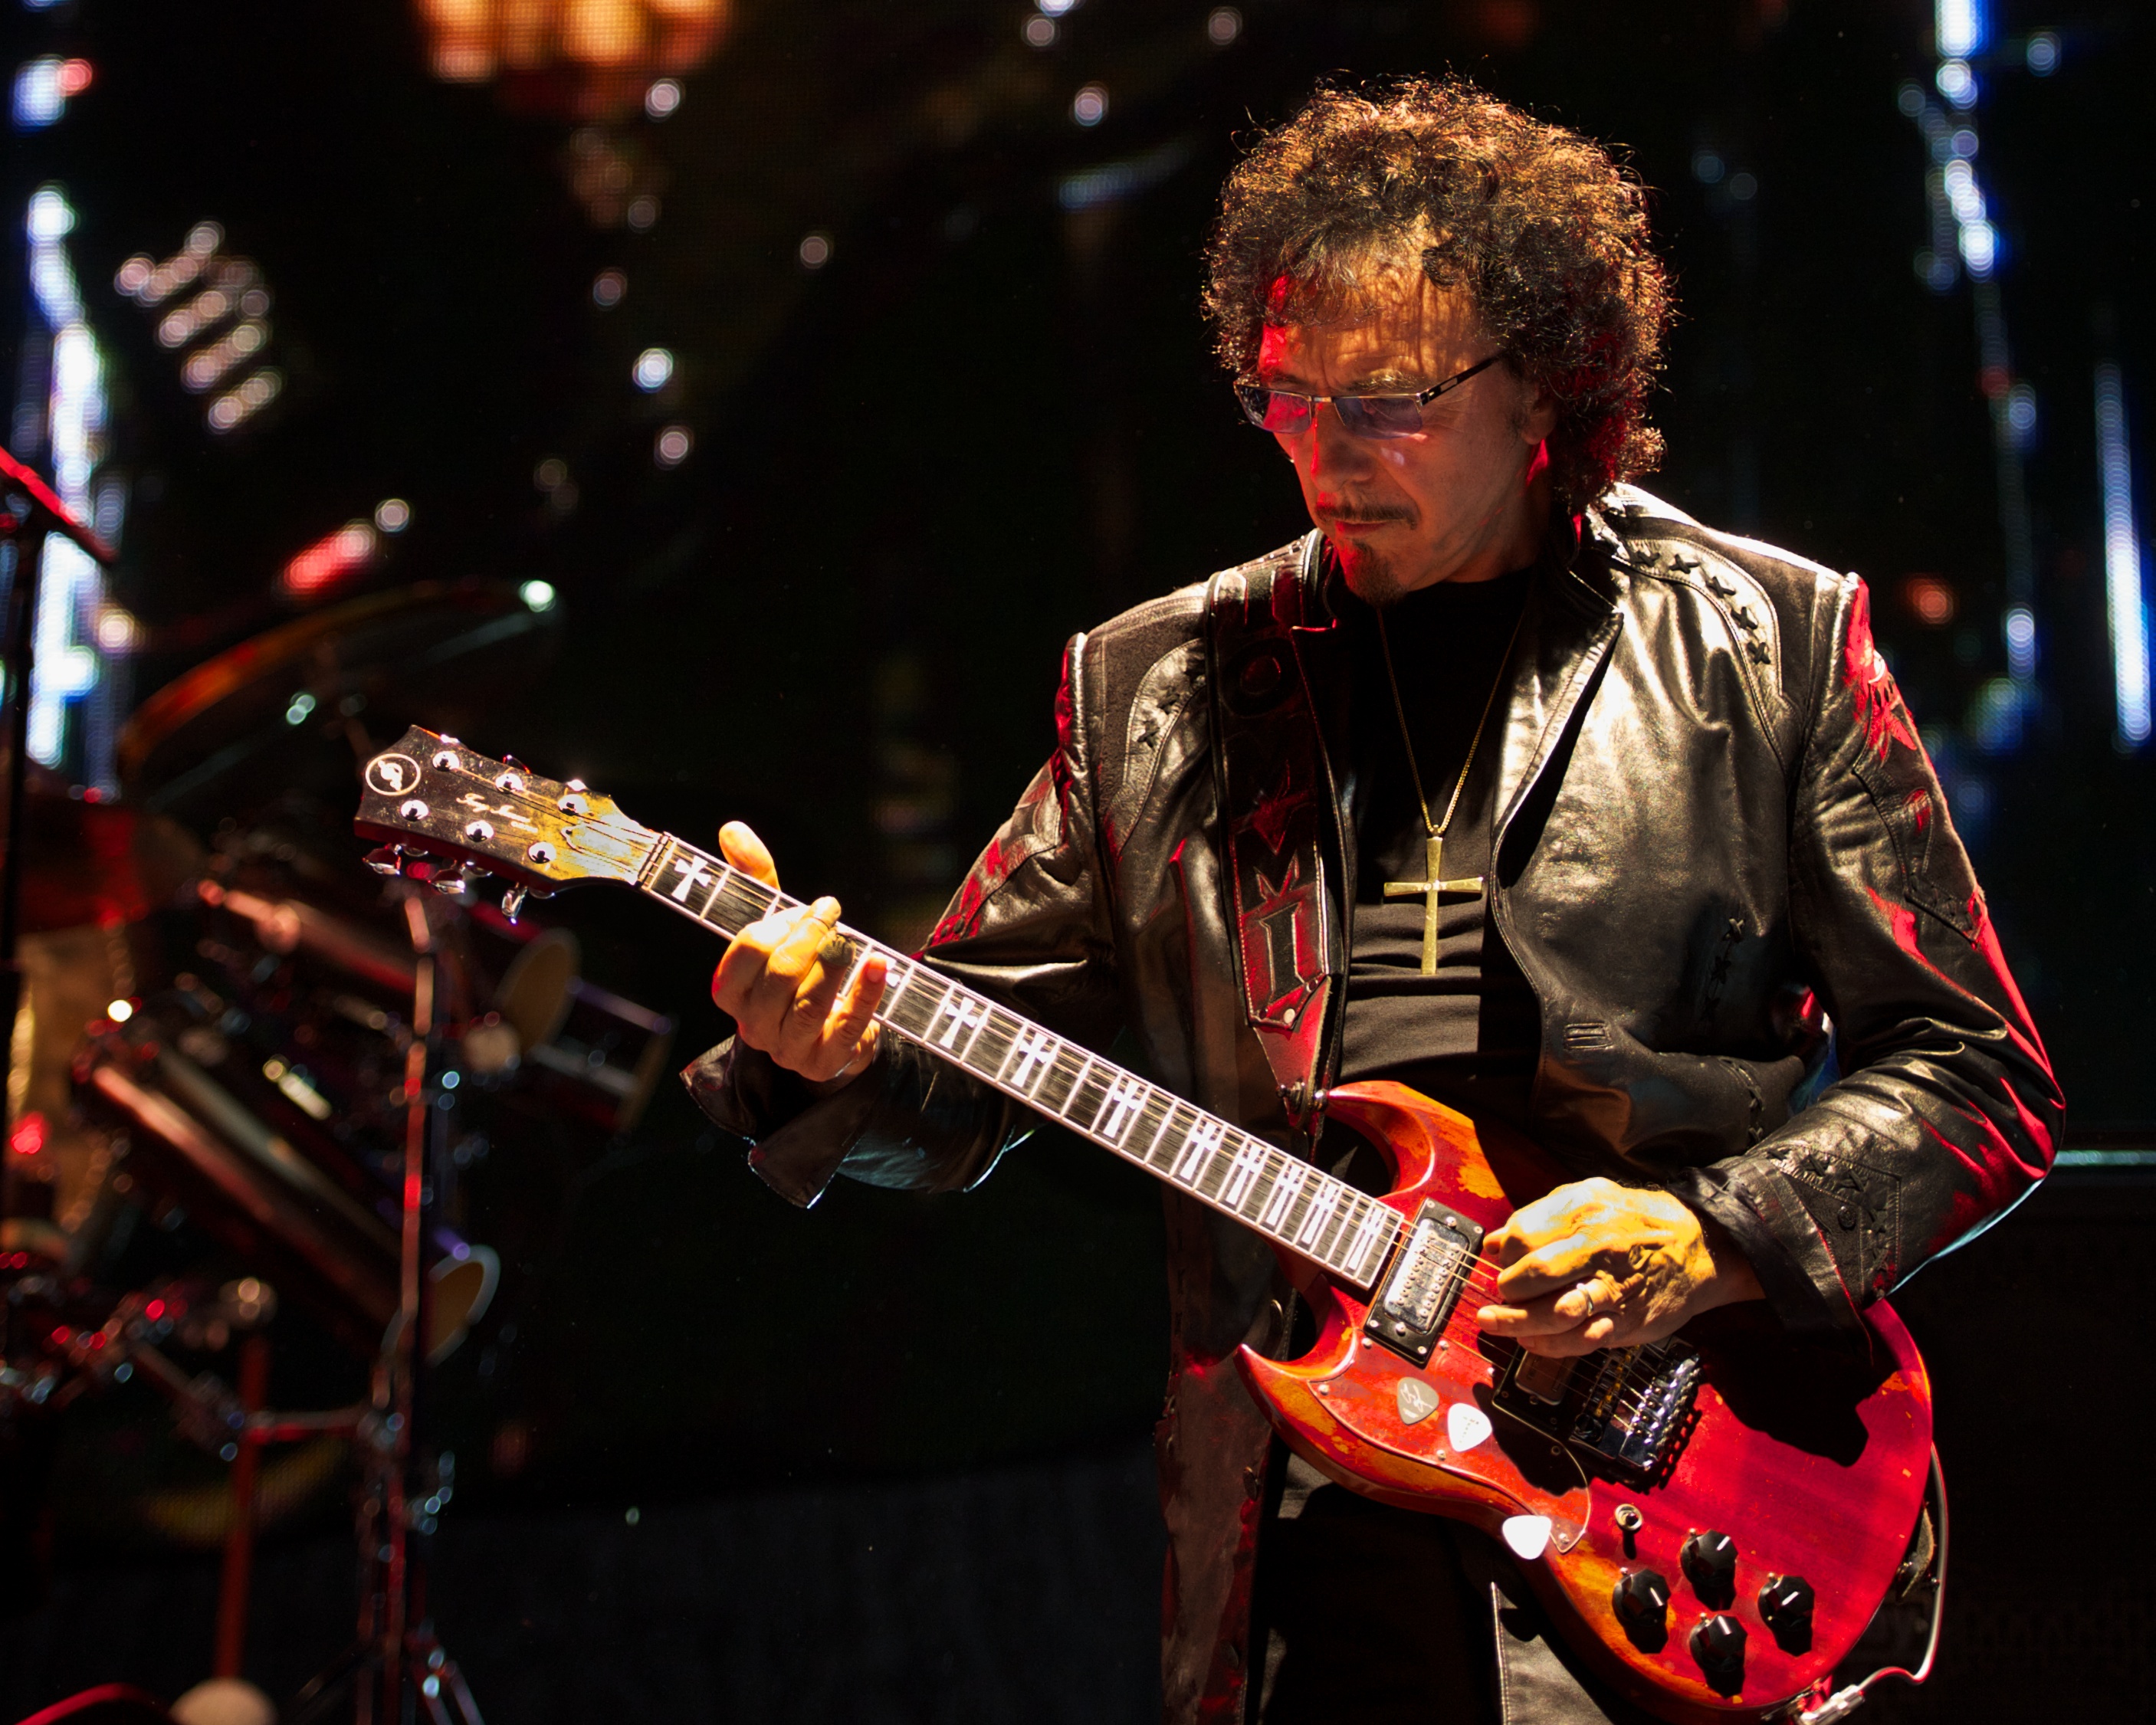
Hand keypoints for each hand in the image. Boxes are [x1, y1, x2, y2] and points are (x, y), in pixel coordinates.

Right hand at [708, 821, 886, 1088]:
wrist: (826, 1034)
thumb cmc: (796, 974)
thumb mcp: (776, 927)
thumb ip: (756, 881)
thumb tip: (732, 829)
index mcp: (731, 992)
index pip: (745, 953)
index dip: (779, 924)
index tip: (809, 908)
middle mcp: (753, 1024)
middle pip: (778, 975)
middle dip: (810, 936)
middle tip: (832, 913)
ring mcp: (788, 1048)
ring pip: (808, 1005)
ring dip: (835, 964)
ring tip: (851, 940)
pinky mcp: (825, 1061)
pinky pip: (847, 1026)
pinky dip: (866, 993)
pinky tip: (879, 965)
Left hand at [1475, 1177, 1762, 1356]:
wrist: (1700, 1246)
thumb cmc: (1636, 1221)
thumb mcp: (1589, 1197)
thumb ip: (1539, 1216)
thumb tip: (1495, 1242)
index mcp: (1585, 1214)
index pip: (1524, 1236)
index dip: (1505, 1254)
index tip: (1500, 1263)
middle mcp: (1599, 1250)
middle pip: (1535, 1274)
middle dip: (1508, 1288)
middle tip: (1501, 1294)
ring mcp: (1614, 1288)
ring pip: (1555, 1312)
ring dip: (1518, 1322)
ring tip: (1496, 1323)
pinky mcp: (1626, 1321)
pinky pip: (1581, 1340)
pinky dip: (1550, 1345)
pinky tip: (1531, 1342)